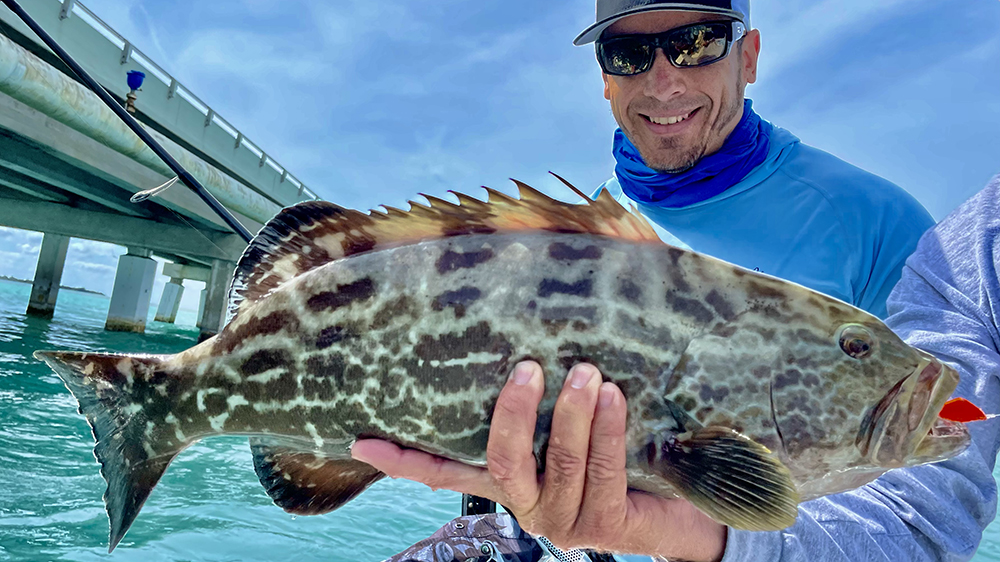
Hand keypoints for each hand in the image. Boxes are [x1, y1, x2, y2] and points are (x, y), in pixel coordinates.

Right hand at [351, 361, 726, 561]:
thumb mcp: (579, 415)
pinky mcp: (607, 527)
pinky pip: (604, 474)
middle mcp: (530, 504)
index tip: (361, 441)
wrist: (683, 504)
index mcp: (511, 480)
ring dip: (573, 415)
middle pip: (501, 462)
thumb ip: (553, 381)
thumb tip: (545, 300)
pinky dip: (609, 432)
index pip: (445, 472)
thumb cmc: (623, 445)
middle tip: (531, 368)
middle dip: (515, 414)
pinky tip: (616, 398)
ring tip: (588, 373)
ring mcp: (566, 520)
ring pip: (557, 465)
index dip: (405, 459)